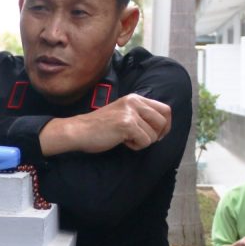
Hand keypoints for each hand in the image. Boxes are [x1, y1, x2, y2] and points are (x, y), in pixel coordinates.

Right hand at [39, 93, 171, 155]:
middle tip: (142, 140)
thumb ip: (139, 114)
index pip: (165, 109)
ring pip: (153, 134)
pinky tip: (122, 142)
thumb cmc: (99, 127)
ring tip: (126, 139)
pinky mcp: (127, 124)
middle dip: (156, 135)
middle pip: (163, 121)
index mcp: (135, 98)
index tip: (157, 134)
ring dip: (142, 142)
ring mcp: (130, 113)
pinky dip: (136, 146)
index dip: (165, 125)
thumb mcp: (122, 113)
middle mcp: (134, 102)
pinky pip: (145, 141)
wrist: (79, 131)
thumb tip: (161, 127)